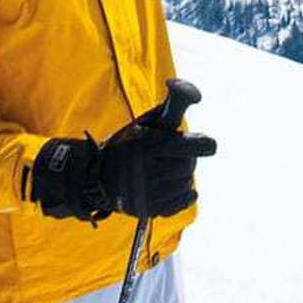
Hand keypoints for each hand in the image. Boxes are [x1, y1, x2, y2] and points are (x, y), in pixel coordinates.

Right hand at [30, 80, 217, 221]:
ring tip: (165, 169)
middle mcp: (152, 171)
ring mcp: (151, 193)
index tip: (203, 142)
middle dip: (185, 157)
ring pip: (187, 183)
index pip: (197, 146)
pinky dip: (183, 193)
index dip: (203, 143)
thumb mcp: (148, 121)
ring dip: (182, 175)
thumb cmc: (128, 143)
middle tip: (169, 154)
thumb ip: (175, 103)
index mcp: (152, 145)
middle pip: (191, 165)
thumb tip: (196, 93)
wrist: (98, 177)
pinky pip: (184, 202)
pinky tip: (172, 184)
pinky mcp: (151, 209)